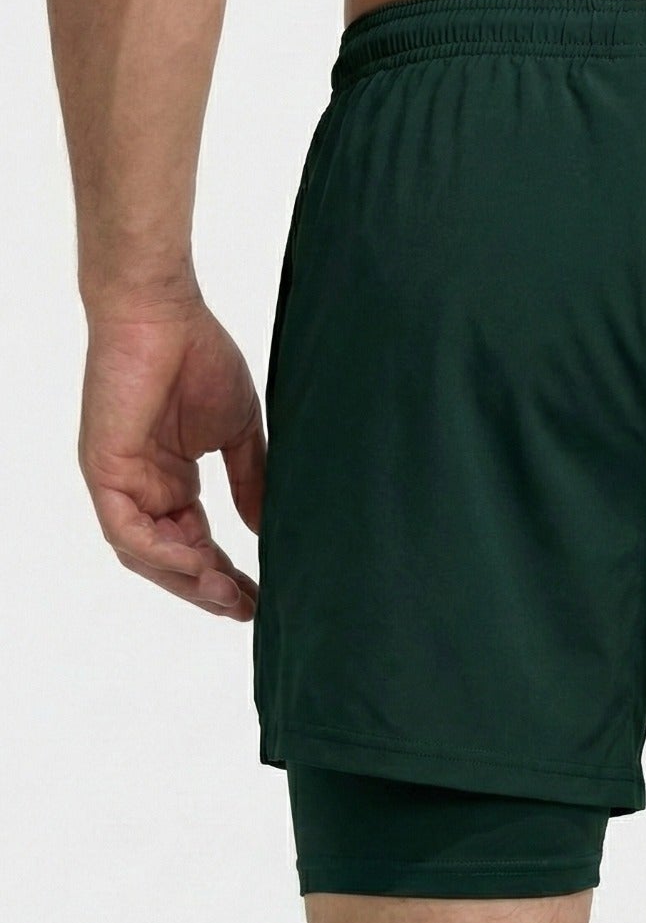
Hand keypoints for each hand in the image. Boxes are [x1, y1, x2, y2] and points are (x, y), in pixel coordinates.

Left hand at [79, 292, 265, 620]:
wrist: (163, 312)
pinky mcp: (104, 469)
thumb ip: (250, 482)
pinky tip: (198, 564)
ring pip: (145, 555)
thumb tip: (264, 531)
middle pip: (171, 559)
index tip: (261, 598)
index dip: (226, 574)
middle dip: (208, 590)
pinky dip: (161, 553)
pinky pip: (127, 530)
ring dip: (187, 581)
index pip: (196, 544)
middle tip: (248, 610)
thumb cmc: (199, 357)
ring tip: (229, 597)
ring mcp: (120, 482)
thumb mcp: (237, 433)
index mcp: (170, 481)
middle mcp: (142, 488)